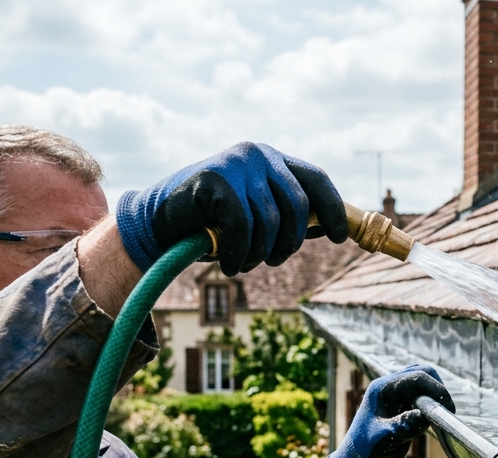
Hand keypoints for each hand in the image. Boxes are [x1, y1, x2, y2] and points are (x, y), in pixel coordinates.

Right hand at [115, 143, 348, 274]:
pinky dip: (237, 253)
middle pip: (297, 205)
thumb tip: (329, 227)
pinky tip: (228, 263)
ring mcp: (237, 164)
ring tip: (243, 263)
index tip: (337, 237)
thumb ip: (288, 214)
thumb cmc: (213, 222)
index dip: (333, 209)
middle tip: (275, 261)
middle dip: (290, 242)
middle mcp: (258, 155)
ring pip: (269, 221)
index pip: (316, 179)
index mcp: (273, 159)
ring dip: (259, 253)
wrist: (160, 220)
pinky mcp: (215, 179)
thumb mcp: (256, 214)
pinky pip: (242, 226)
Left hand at [325, 365, 455, 457]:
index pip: (416, 377)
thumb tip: (427, 416)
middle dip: (437, 389)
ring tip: (442, 417)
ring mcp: (396, 397)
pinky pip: (423, 398)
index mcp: (382, 389)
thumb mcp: (385, 439)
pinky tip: (436, 421)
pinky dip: (433, 406)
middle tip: (447, 411)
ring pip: (423, 385)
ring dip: (436, 397)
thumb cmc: (366, 453)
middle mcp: (389, 388)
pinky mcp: (403, 408)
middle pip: (422, 373)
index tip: (448, 409)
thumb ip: (404, 426)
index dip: (436, 389)